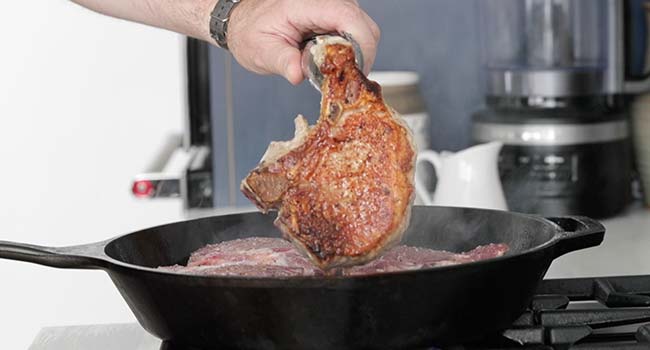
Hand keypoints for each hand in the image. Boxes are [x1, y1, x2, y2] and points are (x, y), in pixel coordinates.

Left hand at [227, 0, 379, 84]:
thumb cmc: (253, 31)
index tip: (355, 72)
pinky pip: (356, 34)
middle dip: (359, 58)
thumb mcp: (262, 51)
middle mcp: (324, 0)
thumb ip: (282, 61)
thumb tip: (297, 74)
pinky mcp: (337, 15)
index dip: (360, 46)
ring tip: (328, 69)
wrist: (247, 21)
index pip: (347, 17)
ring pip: (364, 31)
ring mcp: (334, 6)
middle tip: (340, 79)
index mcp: (305, 4)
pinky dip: (350, 52)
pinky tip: (330, 61)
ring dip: (353, 56)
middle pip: (364, 27)